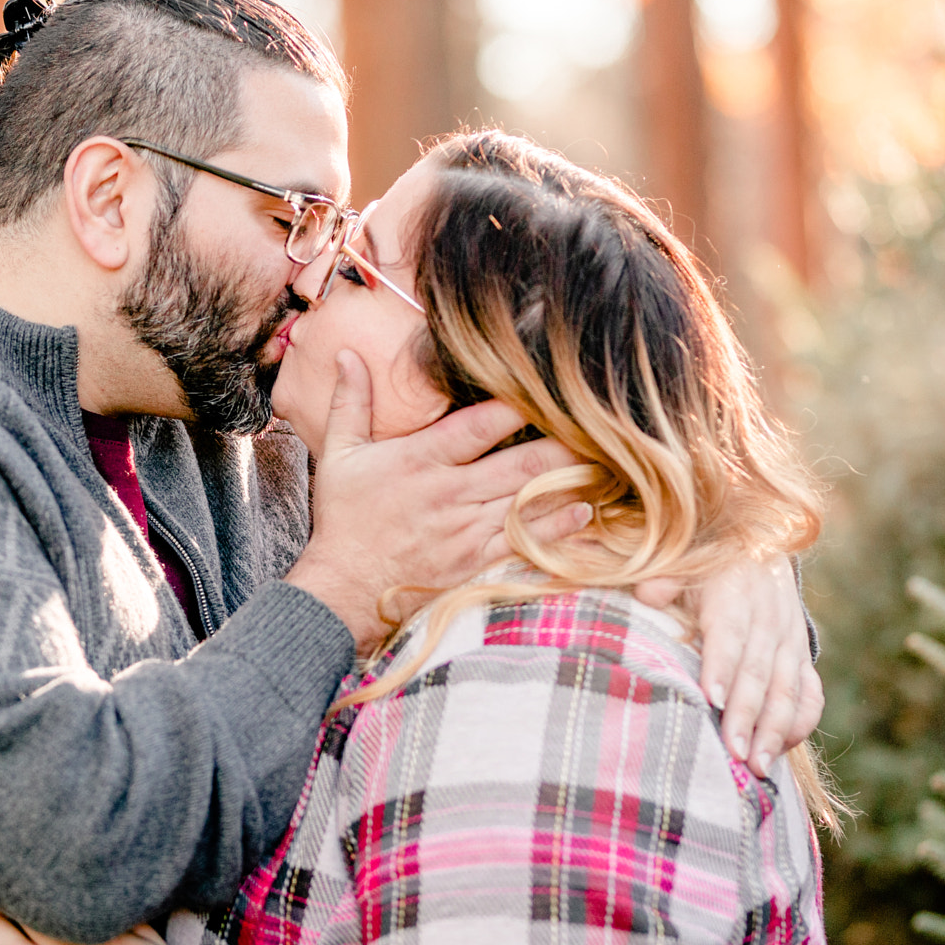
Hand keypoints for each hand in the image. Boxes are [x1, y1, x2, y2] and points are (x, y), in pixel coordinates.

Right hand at [285, 351, 592, 650]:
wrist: (344, 590)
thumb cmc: (344, 521)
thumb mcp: (337, 456)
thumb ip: (349, 404)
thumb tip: (346, 354)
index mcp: (419, 460)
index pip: (479, 424)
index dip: (518, 404)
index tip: (548, 383)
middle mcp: (450, 493)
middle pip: (521, 461)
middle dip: (565, 441)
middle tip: (601, 421)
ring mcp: (466, 530)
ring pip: (530, 498)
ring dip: (570, 481)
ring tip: (607, 459)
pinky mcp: (475, 561)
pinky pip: (525, 541)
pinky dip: (557, 526)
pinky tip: (585, 511)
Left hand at [639, 556, 821, 775]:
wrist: (759, 550)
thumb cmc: (706, 566)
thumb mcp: (686, 562)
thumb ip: (667, 580)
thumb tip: (648, 594)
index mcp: (736, 593)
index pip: (729, 634)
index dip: (721, 667)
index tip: (710, 700)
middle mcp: (769, 619)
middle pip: (758, 673)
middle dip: (746, 715)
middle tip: (733, 753)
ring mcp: (790, 641)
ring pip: (787, 690)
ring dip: (775, 730)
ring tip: (758, 766)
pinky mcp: (803, 657)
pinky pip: (809, 694)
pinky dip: (800, 723)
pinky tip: (782, 750)